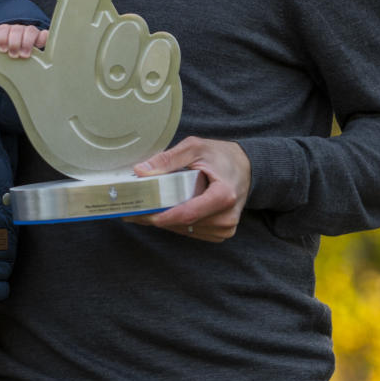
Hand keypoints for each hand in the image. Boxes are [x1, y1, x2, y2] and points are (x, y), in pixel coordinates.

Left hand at [0, 0, 180, 177]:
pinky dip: (151, 63)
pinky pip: (160, 49)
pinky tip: (141, 85)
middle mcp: (103, 37)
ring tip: (106, 83)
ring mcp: (132, 53)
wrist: (100, 154)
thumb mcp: (36, 90)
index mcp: (74, 34)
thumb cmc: (68, 114)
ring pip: (128, 25)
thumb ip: (10, 69)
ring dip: (114, 51)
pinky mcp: (157, 74)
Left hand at [0, 23, 49, 58]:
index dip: (2, 38)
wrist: (18, 64)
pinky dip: (43, 38)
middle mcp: (19, 29)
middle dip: (14, 42)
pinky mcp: (42, 38)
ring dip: (27, 43)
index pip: (3, 29)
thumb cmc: (6, 55)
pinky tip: (40, 47)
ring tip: (24, 55)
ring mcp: (31, 33)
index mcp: (6, 31)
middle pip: (17, 29)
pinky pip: (45, 34)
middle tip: (13, 55)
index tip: (3, 50)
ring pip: (30, 30)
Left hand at [128, 137, 251, 242]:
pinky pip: (193, 231)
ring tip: (145, 210)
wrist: (245, 168)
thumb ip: (168, 159)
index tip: (141, 214)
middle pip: (184, 223)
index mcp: (223, 195)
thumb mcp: (195, 148)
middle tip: (134, 209)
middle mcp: (227, 217)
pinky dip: (177, 224)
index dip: (162, 216)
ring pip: (186, 230)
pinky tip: (166, 213)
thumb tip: (141, 171)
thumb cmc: (221, 156)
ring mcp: (226, 228)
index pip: (187, 214)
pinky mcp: (222, 233)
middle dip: (157, 218)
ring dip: (165, 222)